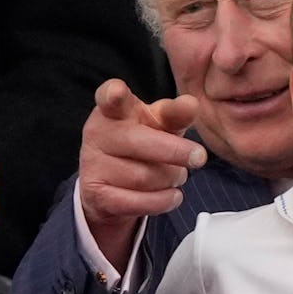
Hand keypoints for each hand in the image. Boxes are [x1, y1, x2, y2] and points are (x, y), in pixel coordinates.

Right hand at [79, 79, 206, 268]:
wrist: (113, 180)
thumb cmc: (143, 140)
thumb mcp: (160, 123)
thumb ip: (175, 113)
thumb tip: (191, 104)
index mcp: (114, 110)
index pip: (109, 97)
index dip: (113, 94)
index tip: (117, 91)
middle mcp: (98, 133)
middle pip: (140, 142)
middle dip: (175, 151)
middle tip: (200, 157)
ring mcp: (92, 164)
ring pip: (144, 177)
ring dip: (171, 178)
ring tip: (176, 175)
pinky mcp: (95, 194)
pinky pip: (137, 202)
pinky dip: (163, 201)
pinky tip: (173, 195)